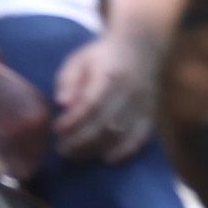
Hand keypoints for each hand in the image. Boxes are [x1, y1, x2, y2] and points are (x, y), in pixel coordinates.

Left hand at [54, 28, 163, 160]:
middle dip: (81, 140)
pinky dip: (125, 152)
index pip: (91, 103)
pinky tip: (107, 159)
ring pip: (120, 133)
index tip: (57, 129)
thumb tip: (62, 104)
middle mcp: (129, 90)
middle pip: (105, 122)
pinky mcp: (150, 113)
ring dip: (96, 149)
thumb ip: (68, 81)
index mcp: (110, 73)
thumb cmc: (102, 55)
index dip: (73, 121)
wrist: (141, 48)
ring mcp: (142, 104)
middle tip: (62, 150)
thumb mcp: (79, 59)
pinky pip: (141, 138)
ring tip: (75, 155)